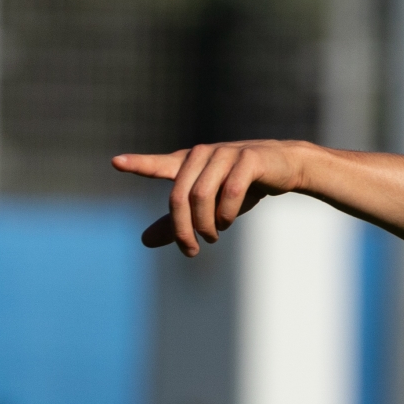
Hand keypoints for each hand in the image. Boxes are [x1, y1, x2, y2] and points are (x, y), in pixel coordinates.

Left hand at [112, 141, 308, 255]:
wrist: (287, 167)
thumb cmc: (245, 184)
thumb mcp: (209, 205)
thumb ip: (177, 220)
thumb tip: (144, 241)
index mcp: (189, 162)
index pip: (161, 165)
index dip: (139, 164)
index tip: (116, 163)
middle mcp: (204, 154)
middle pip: (179, 196)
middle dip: (182, 228)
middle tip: (192, 249)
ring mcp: (226, 154)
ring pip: (202, 195)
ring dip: (206, 224)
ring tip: (213, 236)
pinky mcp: (249, 158)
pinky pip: (231, 191)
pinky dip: (227, 212)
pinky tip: (228, 221)